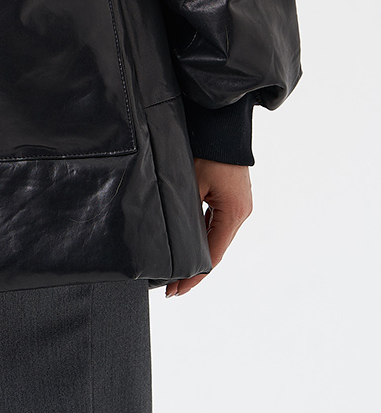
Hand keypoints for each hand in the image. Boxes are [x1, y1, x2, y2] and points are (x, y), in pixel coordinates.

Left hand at [165, 158, 252, 296]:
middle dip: (194, 267)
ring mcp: (237, 203)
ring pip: (215, 235)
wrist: (221, 121)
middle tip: (172, 287)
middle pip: (215, 248)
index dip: (194, 275)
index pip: (212, 254)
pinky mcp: (231, 195)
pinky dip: (202, 234)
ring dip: (198, 251)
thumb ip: (186, 214)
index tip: (177, 291)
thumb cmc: (207, 149)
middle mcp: (240, 211)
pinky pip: (216, 221)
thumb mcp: (191, 183)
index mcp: (234, 212)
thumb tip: (172, 240)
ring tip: (177, 270)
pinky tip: (188, 242)